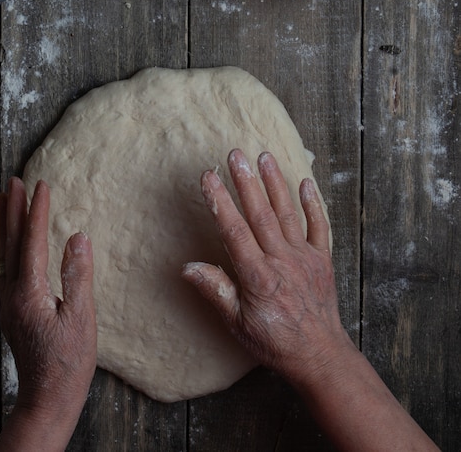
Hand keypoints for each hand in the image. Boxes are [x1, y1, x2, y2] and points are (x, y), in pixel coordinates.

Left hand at [0, 177, 95, 449]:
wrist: (48, 397)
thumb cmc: (69, 361)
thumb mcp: (81, 318)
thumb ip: (78, 275)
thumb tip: (78, 236)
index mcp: (30, 291)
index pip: (32, 240)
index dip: (37, 211)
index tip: (41, 185)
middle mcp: (14, 292)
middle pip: (10, 242)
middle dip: (11, 209)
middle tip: (12, 181)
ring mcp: (11, 301)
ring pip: (6, 252)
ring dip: (6, 223)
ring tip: (5, 200)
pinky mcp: (15, 307)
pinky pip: (9, 264)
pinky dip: (10, 243)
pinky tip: (14, 240)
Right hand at [182, 149, 349, 380]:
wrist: (320, 355)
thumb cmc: (275, 341)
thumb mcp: (237, 322)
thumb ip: (215, 290)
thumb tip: (188, 267)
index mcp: (258, 275)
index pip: (234, 230)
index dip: (220, 201)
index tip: (209, 177)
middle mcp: (282, 260)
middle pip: (260, 213)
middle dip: (246, 181)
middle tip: (235, 154)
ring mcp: (304, 257)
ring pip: (287, 212)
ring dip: (275, 183)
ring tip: (264, 156)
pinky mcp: (322, 260)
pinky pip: (319, 226)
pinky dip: (313, 204)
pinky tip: (306, 182)